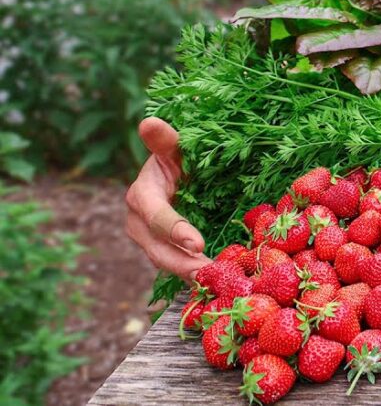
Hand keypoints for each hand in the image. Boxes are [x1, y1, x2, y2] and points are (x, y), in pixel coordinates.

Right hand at [125, 117, 209, 280]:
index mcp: (141, 196)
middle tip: (210, 275)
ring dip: (190, 276)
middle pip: (159, 250)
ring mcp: (149, 241)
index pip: (157, 217)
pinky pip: (177, 267)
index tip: (198, 244)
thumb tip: (148, 122)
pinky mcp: (163, 252)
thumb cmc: (177, 159)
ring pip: (167, 263)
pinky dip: (194, 276)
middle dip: (184, 264)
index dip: (176, 231)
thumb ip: (164, 140)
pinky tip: (216, 283)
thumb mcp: (173, 148)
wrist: (174, 176)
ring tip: (216, 283)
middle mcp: (139, 224)